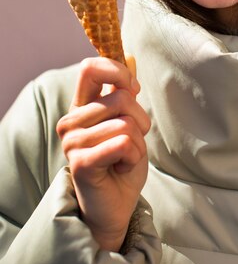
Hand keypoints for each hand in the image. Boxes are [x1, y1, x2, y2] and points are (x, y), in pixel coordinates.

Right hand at [56, 57, 150, 251]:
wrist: (116, 205)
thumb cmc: (122, 162)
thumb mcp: (128, 120)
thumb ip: (124, 91)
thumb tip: (130, 57)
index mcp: (81, 107)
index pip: (90, 69)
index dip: (117, 73)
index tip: (133, 89)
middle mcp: (71, 121)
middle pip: (121, 98)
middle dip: (140, 120)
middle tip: (131, 142)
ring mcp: (73, 142)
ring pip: (126, 123)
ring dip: (138, 144)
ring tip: (124, 158)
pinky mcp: (81, 162)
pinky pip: (123, 143)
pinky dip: (133, 156)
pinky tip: (121, 168)